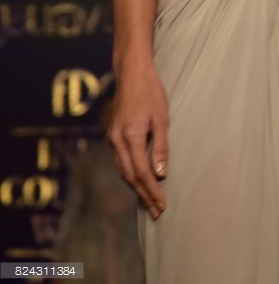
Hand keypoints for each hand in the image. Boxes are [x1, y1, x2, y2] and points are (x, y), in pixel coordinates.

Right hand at [107, 63, 168, 219]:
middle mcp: (117, 140)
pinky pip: (120, 161)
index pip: (142, 173)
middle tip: (156, 211)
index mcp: (130, 136)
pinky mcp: (112, 134)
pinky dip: (130, 174)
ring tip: (149, 202)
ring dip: (136, 188)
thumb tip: (160, 174)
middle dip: (144, 195)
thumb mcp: (161, 118)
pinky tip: (139, 181)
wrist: (131, 72)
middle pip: (130, 176)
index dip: (152, 191)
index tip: (162, 205)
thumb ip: (160, 147)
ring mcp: (112, 137)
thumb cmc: (151, 91)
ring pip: (123, 170)